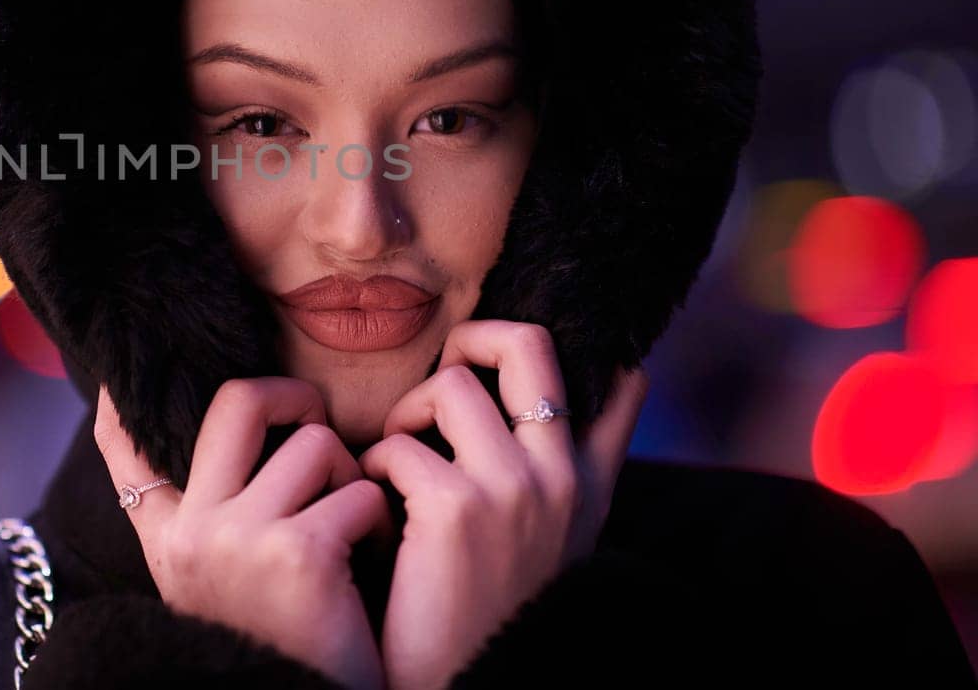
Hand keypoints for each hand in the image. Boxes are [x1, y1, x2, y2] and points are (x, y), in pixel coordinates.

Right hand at [94, 378, 396, 689]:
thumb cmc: (280, 647)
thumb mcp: (213, 586)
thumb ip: (202, 520)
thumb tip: (207, 444)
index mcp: (168, 538)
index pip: (123, 442)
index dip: (124, 394)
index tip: (125, 372)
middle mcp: (191, 531)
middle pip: (237, 400)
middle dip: (294, 397)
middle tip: (317, 428)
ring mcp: (239, 538)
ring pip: (316, 443)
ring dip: (352, 478)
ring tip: (355, 529)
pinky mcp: (298, 555)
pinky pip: (360, 492)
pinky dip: (380, 521)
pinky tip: (374, 563)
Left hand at [357, 322, 649, 689]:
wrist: (466, 689)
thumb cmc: (486, 613)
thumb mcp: (552, 543)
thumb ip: (561, 477)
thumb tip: (568, 400)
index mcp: (589, 488)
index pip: (622, 383)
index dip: (573, 350)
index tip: (513, 377)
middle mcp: (563, 479)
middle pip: (528, 343)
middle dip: (470, 339)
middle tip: (438, 388)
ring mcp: (514, 489)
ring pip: (450, 384)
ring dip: (406, 415)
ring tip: (396, 461)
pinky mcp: (455, 510)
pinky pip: (398, 444)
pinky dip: (372, 467)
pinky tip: (376, 510)